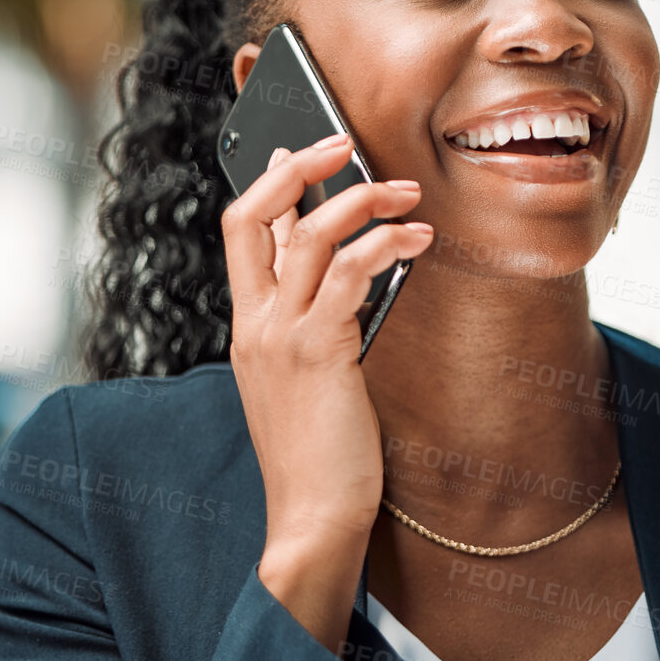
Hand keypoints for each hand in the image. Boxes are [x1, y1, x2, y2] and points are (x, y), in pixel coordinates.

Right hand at [219, 132, 432, 647]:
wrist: (311, 517)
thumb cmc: (321, 456)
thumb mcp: (307, 380)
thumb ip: (317, 326)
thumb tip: (352, 276)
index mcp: (248, 328)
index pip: (241, 233)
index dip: (268, 183)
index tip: (299, 151)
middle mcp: (254, 325)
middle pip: (253, 216)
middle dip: (299, 168)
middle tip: (345, 143)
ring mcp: (280, 337)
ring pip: (309, 234)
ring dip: (364, 200)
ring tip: (408, 194)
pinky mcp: (317, 353)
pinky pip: (351, 273)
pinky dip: (387, 243)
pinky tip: (418, 240)